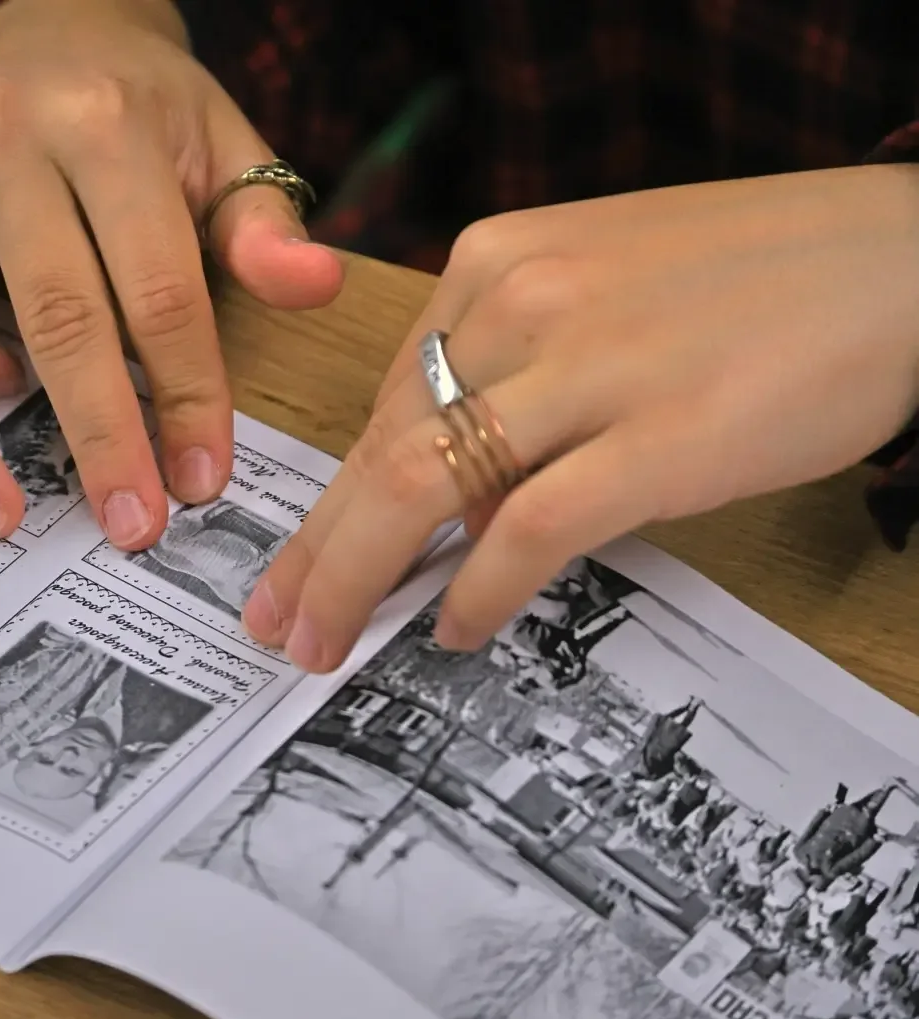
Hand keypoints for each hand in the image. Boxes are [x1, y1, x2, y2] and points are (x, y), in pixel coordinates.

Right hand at [0, 0, 342, 547]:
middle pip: (53, 314)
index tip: (203, 479)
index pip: (156, 284)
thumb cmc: (142, 104)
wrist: (43, 26)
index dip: (186, 393)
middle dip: (97, 434)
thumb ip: (262, 223)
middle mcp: (3, 146)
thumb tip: (316, 288)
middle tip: (129, 525)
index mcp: (103, 123)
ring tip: (0, 518)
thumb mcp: (221, 140)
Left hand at [244, 164, 918, 670]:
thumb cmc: (755, 283)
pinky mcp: (656, 437)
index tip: (303, 552)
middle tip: (277, 623)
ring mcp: (586, 366)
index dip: (335, 493)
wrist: (903, 258)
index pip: (388, 399)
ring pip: (422, 488)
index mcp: (495, 261)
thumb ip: (514, 383)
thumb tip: (457, 509)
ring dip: (358, 580)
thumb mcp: (598, 296)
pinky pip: (528, 530)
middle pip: (380, 448)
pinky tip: (459, 629)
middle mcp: (520, 301)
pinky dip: (477, 591)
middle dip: (316, 551)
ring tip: (327, 644)